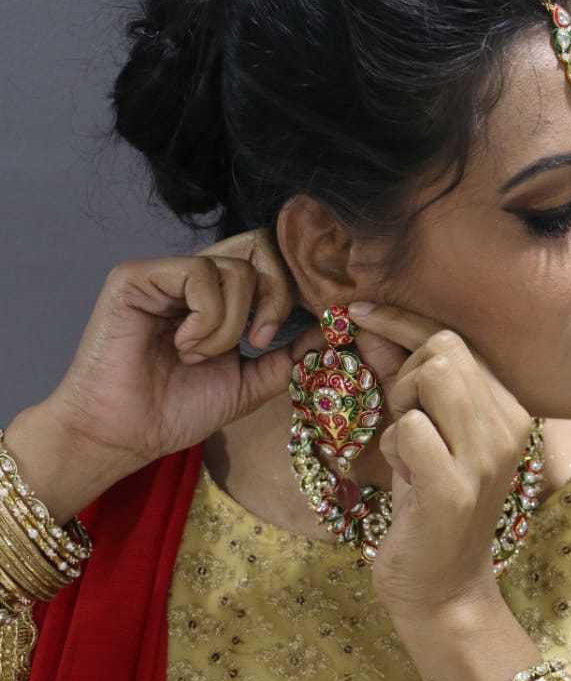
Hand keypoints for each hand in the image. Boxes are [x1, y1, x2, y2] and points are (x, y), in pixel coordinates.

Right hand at [42, 229, 397, 477]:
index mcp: (221, 296)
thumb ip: (290, 355)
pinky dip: (206, 320)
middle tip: (261, 339)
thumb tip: (333, 329)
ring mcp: (166, 272)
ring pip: (235, 267)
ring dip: (231, 324)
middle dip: (275, 296)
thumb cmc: (177, 411)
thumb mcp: (251, 383)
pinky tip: (183, 346)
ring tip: (199, 355)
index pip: (271, 260)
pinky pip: (200, 275)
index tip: (293, 328)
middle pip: (261, 246)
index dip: (293, 286)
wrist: (127, 434)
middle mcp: (195, 276)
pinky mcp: (138, 275)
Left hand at [349, 303, 534, 618]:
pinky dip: (390, 448)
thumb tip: (368, 326)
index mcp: (510, 409)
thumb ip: (404, 382)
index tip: (357, 310)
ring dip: (400, 408)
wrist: (445, 591)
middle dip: (404, 375)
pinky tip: (402, 480)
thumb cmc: (429, 510)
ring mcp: (487, 457)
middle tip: (398, 422)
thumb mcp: (422, 436)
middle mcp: (510, 426)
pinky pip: (407, 428)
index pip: (455, 338)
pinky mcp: (455, 488)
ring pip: (431, 376)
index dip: (402, 319)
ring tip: (404, 450)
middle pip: (443, 349)